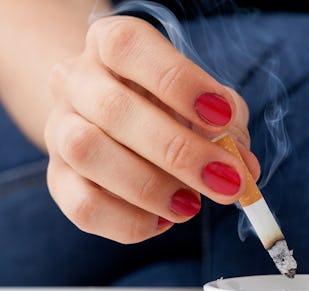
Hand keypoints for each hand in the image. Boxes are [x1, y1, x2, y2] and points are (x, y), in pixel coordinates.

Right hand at [45, 16, 259, 243]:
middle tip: (226, 181)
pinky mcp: (58, 178)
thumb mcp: (204, 102)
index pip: (128, 47)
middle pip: (113, 109)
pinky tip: (164, 220)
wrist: (108, 118)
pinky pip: (83, 206)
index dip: (179, 82)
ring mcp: (59, 129)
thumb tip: (244, 169)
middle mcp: (76, 81)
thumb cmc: (167, 105)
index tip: (222, 116)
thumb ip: (228, 128)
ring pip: (88, 154)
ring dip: (150, 188)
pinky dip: (130, 221)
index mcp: (110, 45)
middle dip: (179, 152)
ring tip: (192, 205)